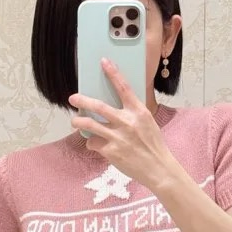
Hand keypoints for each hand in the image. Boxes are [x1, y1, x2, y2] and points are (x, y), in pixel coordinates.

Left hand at [68, 58, 174, 191]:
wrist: (158, 168)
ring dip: (78, 121)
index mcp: (139, 112)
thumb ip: (132, 113)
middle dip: (82, 100)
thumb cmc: (153, 144)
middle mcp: (127, 122)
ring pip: (90, 124)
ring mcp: (118, 137)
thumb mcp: (147, 123)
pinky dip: (92, 143)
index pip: (124, 88)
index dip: (113, 73)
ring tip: (74, 121)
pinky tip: (94, 144)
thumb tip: (113, 106)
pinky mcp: (111, 152)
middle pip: (99, 106)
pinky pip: (93, 143)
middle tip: (73, 98)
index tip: (104, 62)